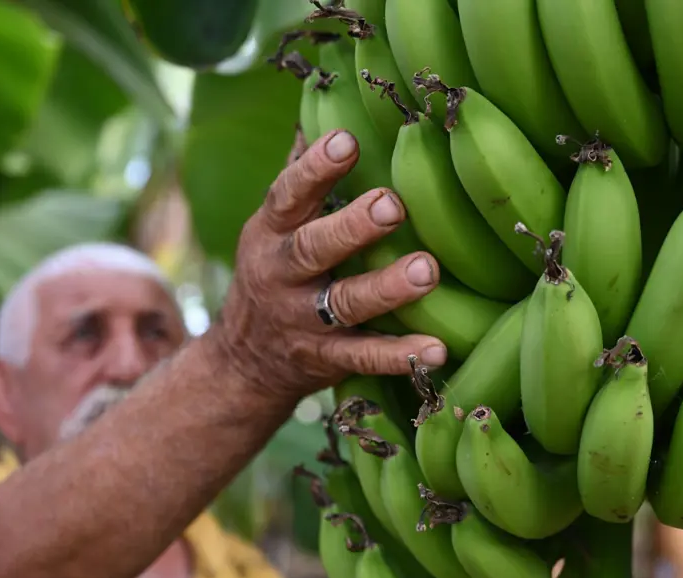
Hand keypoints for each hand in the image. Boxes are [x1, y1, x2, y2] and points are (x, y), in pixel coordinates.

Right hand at [213, 127, 447, 404]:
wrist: (244, 363)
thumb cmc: (273, 273)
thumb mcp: (271, 227)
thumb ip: (298, 178)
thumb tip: (317, 109)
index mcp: (269, 234)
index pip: (288, 196)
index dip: (314, 169)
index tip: (347, 141)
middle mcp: (282, 275)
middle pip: (314, 249)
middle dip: (353, 227)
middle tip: (393, 205)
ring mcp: (304, 322)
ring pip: (345, 304)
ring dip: (387, 288)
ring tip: (428, 271)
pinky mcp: (326, 361)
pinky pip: (364, 358)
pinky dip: (399, 356)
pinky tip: (437, 350)